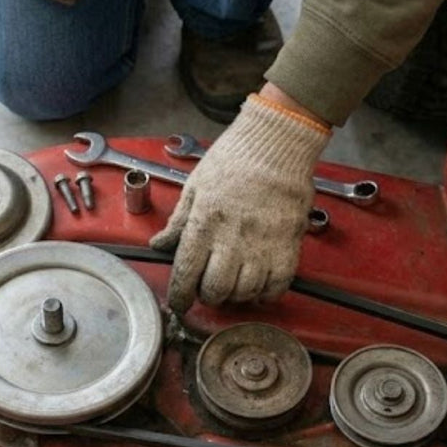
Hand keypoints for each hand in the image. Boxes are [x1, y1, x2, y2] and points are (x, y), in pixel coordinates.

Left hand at [150, 91, 330, 313]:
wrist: (277, 143)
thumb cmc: (235, 159)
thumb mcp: (196, 186)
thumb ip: (178, 221)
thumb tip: (159, 244)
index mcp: (204, 223)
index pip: (185, 274)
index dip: (179, 297)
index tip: (180, 303)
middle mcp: (232, 239)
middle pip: (216, 290)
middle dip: (208, 296)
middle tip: (209, 288)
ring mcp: (262, 244)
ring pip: (245, 292)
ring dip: (236, 295)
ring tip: (234, 283)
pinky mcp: (288, 245)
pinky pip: (277, 286)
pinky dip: (265, 293)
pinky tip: (258, 285)